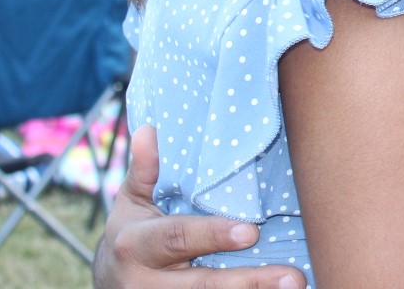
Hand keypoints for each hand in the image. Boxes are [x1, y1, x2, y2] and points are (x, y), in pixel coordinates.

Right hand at [94, 125, 305, 288]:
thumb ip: (145, 170)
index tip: (251, 232)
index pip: (179, 239)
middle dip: (248, 280)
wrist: (110, 280)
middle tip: (291, 276)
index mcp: (135, 244)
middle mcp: (145, 282)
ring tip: (293, 286)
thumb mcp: (131, 201)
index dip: (214, 236)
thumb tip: (150, 130)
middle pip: (202, 284)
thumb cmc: (131, 232)